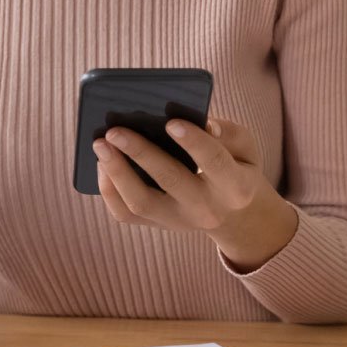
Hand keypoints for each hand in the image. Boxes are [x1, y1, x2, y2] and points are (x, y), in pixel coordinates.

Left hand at [93, 116, 297, 270]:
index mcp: (235, 187)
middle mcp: (206, 209)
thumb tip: (203, 123)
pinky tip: (101, 164)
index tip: (170, 122)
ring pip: (141, 203)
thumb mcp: (246, 148)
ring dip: (117, 172)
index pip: (214, 162)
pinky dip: (109, 189)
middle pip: (170, 181)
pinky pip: (125, 214)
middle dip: (141, 153)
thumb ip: (229, 133)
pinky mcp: (157, 225)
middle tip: (115, 130)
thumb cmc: (236, 167)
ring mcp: (178, 221)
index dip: (193, 142)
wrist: (234, 215)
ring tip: (99, 144)